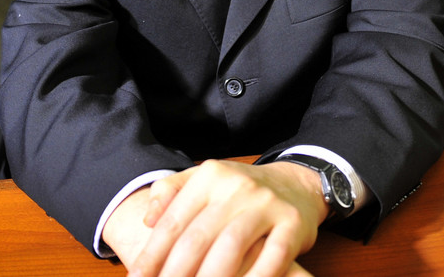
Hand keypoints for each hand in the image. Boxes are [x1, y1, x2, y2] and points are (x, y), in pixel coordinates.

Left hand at [125, 160, 327, 276]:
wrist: (296, 183)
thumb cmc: (239, 191)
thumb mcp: (204, 180)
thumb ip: (171, 192)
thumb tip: (148, 220)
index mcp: (209, 176)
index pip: (173, 222)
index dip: (152, 256)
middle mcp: (237, 187)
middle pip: (197, 238)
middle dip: (175, 273)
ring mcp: (267, 204)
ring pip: (231, 247)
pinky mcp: (293, 223)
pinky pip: (273, 256)